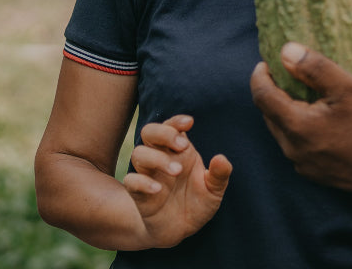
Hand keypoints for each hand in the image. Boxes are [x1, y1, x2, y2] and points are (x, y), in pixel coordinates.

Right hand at [122, 115, 231, 247]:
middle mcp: (162, 158)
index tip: (189, 122)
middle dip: (163, 133)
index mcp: (180, 151)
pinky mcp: (138, 194)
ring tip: (177, 171)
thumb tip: (221, 158)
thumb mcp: (214, 190)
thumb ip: (219, 175)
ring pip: (138, 154)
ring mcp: (148, 175)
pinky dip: (142, 182)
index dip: (176, 121)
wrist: (181, 230)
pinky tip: (159, 190)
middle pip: (149, 132)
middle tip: (182, 145)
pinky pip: (131, 181)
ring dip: (157, 158)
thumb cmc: (198, 203)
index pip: (171, 126)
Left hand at [251, 43, 351, 195]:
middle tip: (285, 74)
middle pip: (269, 115)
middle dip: (272, 92)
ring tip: (303, 95)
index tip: (266, 62)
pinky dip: (299, 129)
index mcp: (296, 126)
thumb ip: (314, 67)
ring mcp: (303, 165)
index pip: (262, 96)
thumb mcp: (348, 88)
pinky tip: (319, 120)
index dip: (260, 76)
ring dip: (285, 111)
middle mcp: (293, 149)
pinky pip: (296, 146)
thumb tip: (285, 50)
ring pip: (282, 132)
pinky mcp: (315, 174)